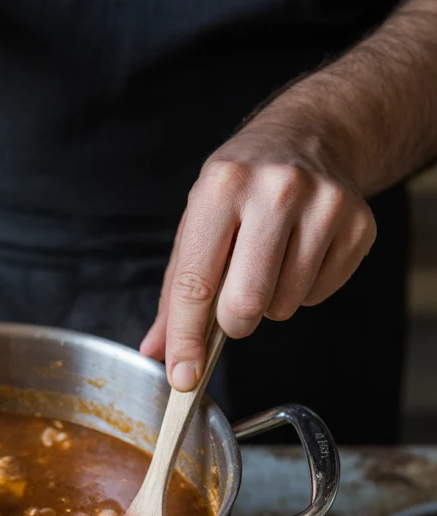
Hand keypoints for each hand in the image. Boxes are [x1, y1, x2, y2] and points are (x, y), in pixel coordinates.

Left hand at [140, 116, 376, 390]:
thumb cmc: (240, 189)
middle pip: (245, 304)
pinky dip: (302, 291)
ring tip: (267, 264)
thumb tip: (158, 350)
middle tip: (231, 305)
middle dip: (231, 323)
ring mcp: (324, 205)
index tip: (182, 377)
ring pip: (284, 307)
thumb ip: (175, 291)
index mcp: (222, 186)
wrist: (308, 138)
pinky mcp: (358, 224)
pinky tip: (297, 255)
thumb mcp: (197, 223)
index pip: (196, 283)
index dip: (186, 339)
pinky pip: (318, 296)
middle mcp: (276, 190)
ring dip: (268, 304)